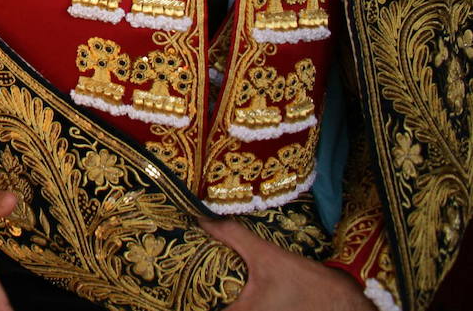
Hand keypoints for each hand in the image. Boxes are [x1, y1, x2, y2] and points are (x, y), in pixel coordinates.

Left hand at [200, 217, 374, 310]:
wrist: (347, 305)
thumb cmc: (307, 284)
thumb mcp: (267, 256)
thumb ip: (232, 236)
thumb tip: (202, 218)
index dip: (185, 302)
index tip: (174, 289)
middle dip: (200, 299)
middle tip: (184, 285)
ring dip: (216, 301)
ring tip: (204, 288)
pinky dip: (239, 305)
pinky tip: (232, 294)